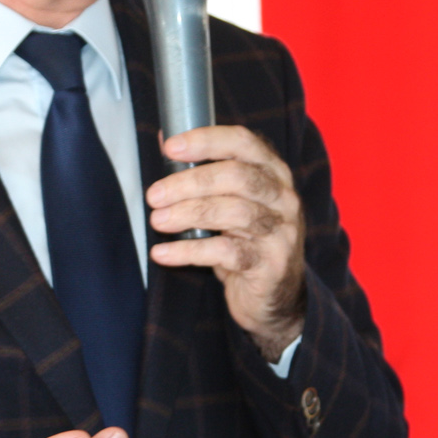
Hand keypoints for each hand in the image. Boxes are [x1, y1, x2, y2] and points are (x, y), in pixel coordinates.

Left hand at [146, 125, 305, 360]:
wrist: (273, 297)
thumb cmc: (246, 241)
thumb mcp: (229, 203)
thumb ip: (203, 173)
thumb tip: (165, 140)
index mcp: (273, 173)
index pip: (243, 142)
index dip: (206, 140)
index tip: (171, 148)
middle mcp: (283, 198)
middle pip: (236, 176)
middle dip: (189, 183)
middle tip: (155, 195)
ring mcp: (281, 232)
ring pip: (234, 212)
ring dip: (188, 214)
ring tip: (158, 221)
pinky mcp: (271, 265)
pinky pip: (227, 252)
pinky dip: (189, 251)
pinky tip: (164, 253)